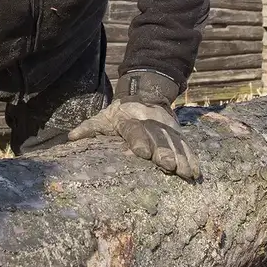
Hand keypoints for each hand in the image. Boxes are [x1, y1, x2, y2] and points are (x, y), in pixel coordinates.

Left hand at [68, 71, 199, 180]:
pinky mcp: (177, 131)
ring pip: (174, 142)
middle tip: (169, 166)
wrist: (145, 92)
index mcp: (129, 118)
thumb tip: (70, 137)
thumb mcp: (102, 117)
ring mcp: (166, 125)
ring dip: (181, 157)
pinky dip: (191, 158)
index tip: (143, 153)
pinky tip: (195, 172)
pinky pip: (185, 145)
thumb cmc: (118, 113)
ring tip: (185, 173)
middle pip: (158, 137)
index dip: (139, 140)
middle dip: (164, 151)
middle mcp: (150, 120)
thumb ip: (88, 128)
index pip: (134, 130)